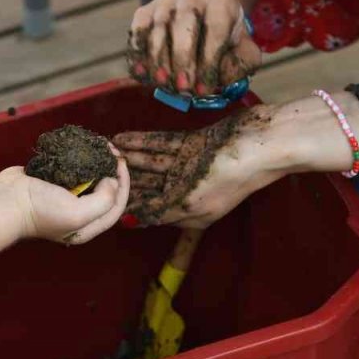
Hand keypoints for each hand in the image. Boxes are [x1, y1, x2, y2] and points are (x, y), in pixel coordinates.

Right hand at [0, 149, 130, 244]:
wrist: (5, 202)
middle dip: (110, 170)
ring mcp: (63, 196)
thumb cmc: (41, 211)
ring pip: (87, 177)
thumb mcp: (78, 214)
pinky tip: (81, 145)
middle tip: (110, 150)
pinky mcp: (50, 181)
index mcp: (86, 226)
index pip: (115, 207)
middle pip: (103, 191)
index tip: (120, 163)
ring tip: (99, 144)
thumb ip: (103, 201)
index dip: (123, 185)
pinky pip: (70, 168)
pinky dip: (77, 157)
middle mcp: (77, 212)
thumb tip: (111, 182)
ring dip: (95, 161)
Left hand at [113, 106, 281, 227]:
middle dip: (126, 180)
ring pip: (153, 163)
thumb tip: (129, 221)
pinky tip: (123, 137)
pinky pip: (163, 144)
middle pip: (150, 186)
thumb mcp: (190, 202)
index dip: (128, 205)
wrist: (262, 144)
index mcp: (190, 213)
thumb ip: (160, 211)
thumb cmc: (228, 177)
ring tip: (104, 151)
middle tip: (96, 171)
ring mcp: (192, 165)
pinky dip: (143, 142)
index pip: (151, 210)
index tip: (103, 198)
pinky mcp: (195, 143)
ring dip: (130, 158)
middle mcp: (189, 191)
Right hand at [127, 0, 261, 96]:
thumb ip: (240, 64)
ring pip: (159, 27)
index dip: (209, 61)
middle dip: (182, 59)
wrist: (205, 8)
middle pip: (184, 22)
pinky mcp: (146, 9)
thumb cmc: (226, 35)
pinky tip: (142, 73)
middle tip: (183, 88)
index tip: (205, 89)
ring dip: (159, 59)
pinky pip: (138, 30)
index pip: (216, 28)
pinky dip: (138, 53)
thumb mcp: (244, 47)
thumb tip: (220, 78)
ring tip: (164, 83)